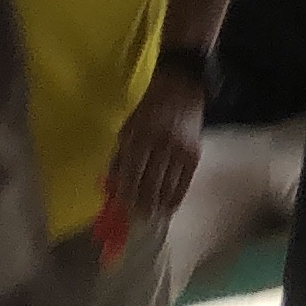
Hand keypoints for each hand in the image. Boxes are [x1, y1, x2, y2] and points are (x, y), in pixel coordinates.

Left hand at [106, 73, 205, 221]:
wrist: (182, 87)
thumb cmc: (149, 108)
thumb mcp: (128, 128)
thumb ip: (120, 157)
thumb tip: (111, 187)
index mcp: (140, 136)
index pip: (131, 174)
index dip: (126, 195)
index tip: (121, 209)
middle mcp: (161, 145)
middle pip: (150, 185)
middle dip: (142, 205)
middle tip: (136, 217)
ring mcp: (180, 150)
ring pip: (167, 188)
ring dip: (158, 205)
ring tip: (151, 216)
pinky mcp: (195, 154)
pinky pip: (185, 183)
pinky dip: (176, 198)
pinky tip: (169, 207)